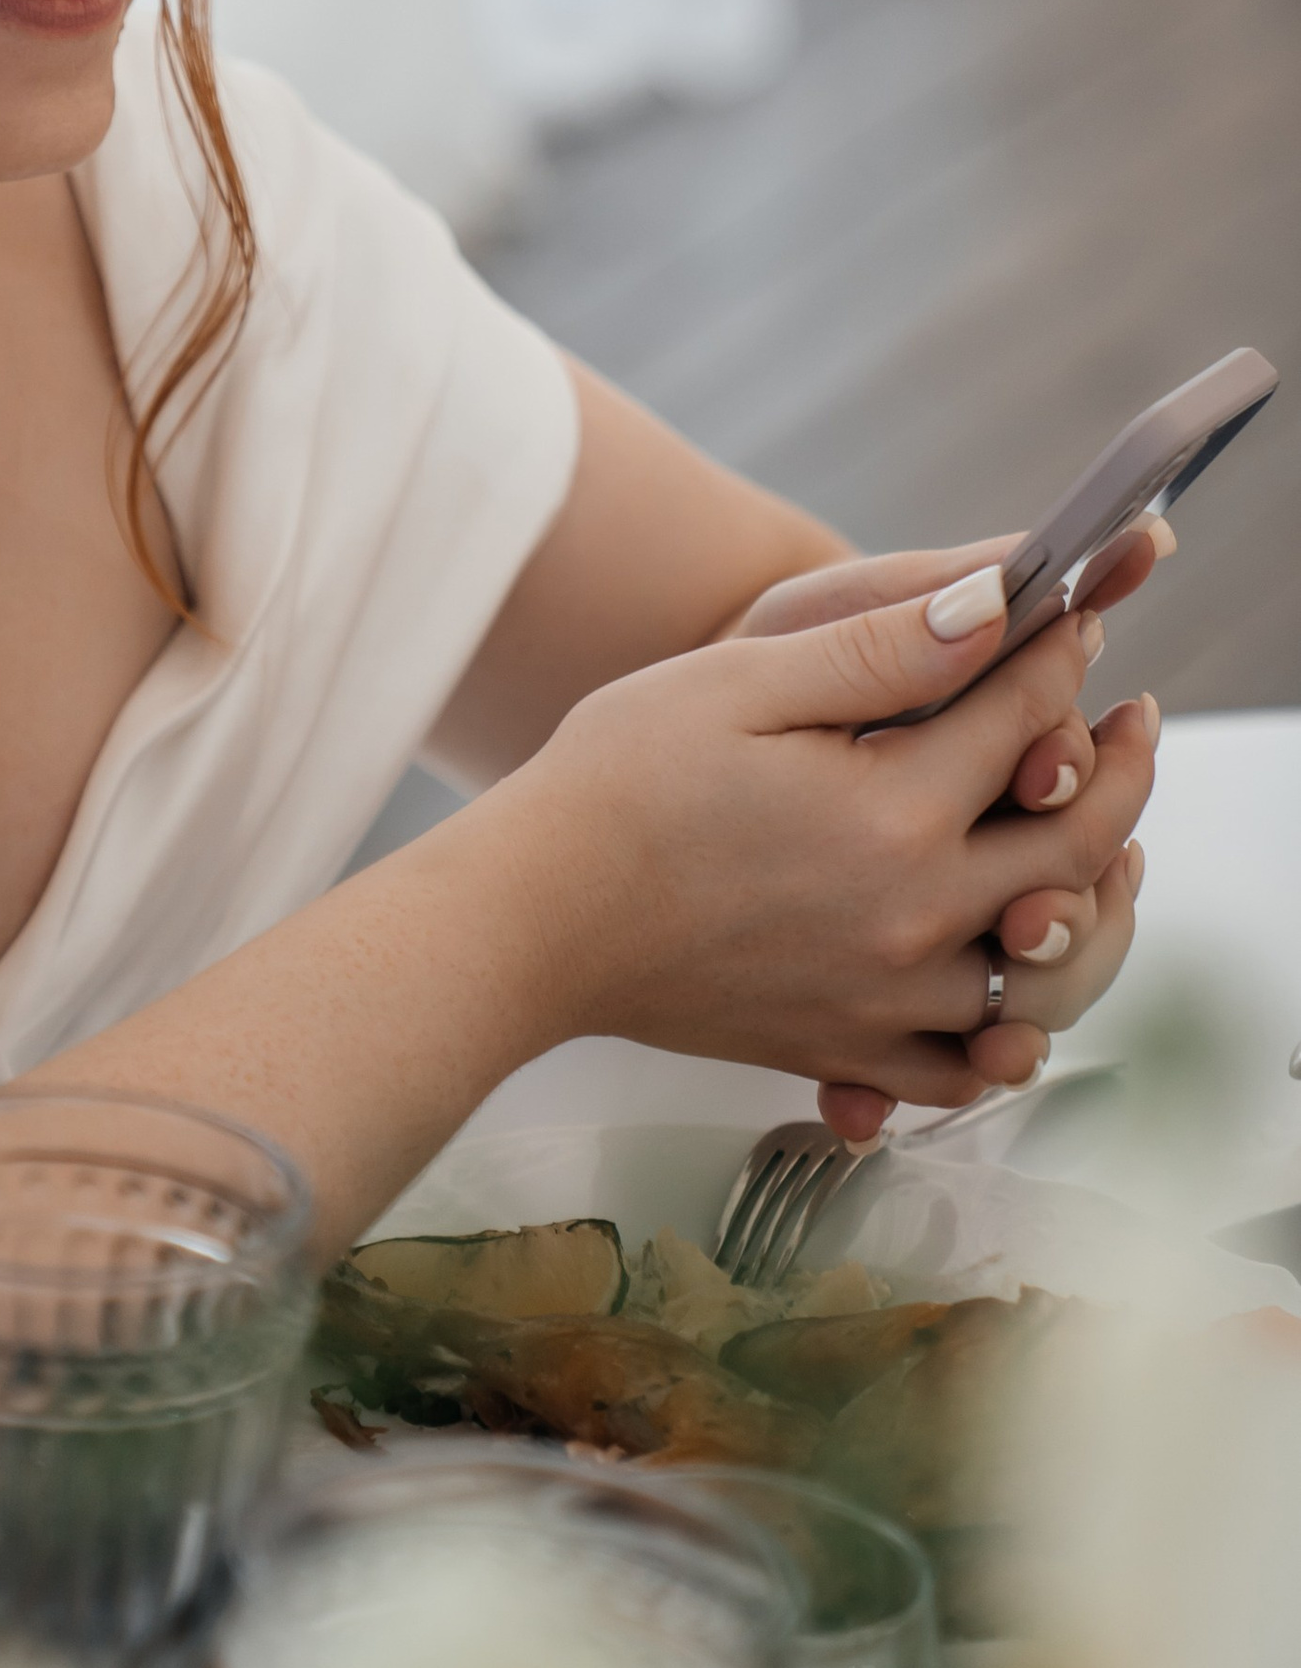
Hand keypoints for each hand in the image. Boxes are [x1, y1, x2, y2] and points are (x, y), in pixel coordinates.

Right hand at [502, 566, 1155, 1124]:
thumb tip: (997, 604)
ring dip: (1092, 898)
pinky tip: (1010, 975)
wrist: (531, 919)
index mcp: (893, 814)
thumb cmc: (617, 783)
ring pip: (1046, 965)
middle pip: (1075, 847)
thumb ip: (883, 648)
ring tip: (1103, 847)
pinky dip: (1013, 1026)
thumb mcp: (743, 681)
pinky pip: (971, 1063)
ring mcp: (885, 996)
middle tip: (1135, 721)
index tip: (1075, 613)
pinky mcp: (846, 1048)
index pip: (1025, 718)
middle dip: (1119, 770)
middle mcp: (913, 917)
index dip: (1059, 654)